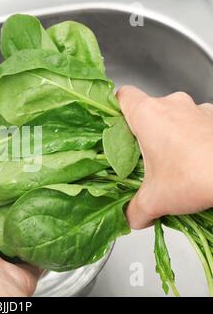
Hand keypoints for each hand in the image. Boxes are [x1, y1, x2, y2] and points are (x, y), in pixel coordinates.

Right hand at [117, 85, 212, 228]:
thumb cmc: (194, 176)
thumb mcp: (154, 200)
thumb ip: (135, 209)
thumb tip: (132, 218)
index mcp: (148, 114)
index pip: (123, 95)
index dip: (116, 108)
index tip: (115, 126)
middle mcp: (173, 104)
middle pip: (149, 109)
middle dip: (145, 131)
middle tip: (144, 156)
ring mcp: (199, 109)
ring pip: (175, 116)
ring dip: (172, 133)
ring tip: (174, 161)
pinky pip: (198, 123)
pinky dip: (194, 137)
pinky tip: (197, 160)